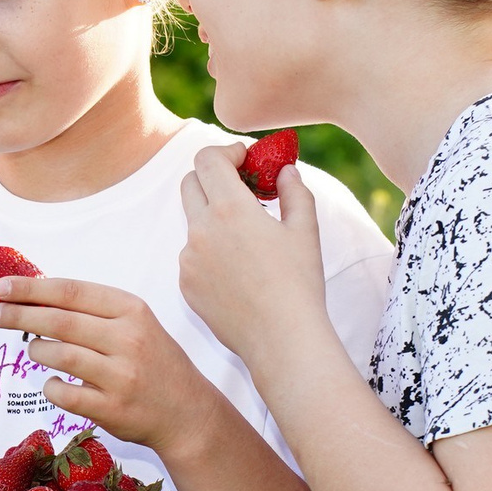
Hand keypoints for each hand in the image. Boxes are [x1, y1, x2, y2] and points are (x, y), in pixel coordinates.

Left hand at [0, 276, 226, 458]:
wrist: (188, 412)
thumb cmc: (154, 362)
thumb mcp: (135, 324)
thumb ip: (94, 312)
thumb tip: (36, 299)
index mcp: (132, 310)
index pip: (72, 291)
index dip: (32, 288)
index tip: (3, 287)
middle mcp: (128, 339)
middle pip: (59, 321)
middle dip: (19, 315)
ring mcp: (120, 375)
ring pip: (59, 356)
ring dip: (37, 351)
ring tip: (35, 350)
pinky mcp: (111, 408)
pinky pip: (64, 394)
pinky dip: (50, 387)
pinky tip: (54, 383)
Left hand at [179, 144, 332, 365]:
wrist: (281, 338)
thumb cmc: (299, 283)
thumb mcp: (305, 229)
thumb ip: (294, 190)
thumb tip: (285, 171)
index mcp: (229, 209)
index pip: (207, 159)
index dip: (225, 152)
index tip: (244, 160)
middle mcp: (201, 230)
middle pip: (190, 183)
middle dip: (213, 178)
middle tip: (241, 189)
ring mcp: (188, 258)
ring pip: (192, 222)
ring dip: (213, 218)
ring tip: (247, 239)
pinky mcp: (186, 283)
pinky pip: (192, 255)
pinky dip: (209, 251)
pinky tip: (238, 270)